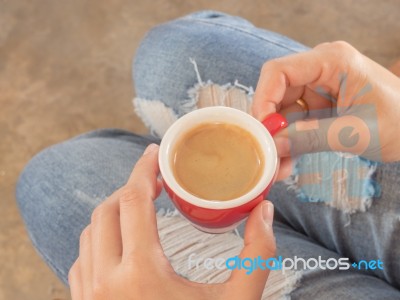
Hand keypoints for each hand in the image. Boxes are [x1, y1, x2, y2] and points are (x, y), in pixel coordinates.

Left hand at [68, 144, 275, 299]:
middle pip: (108, 209)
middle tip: (157, 179)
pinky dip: (101, 237)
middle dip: (132, 187)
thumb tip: (264, 209)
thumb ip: (257, 253)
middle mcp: (106, 282)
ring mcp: (89, 296)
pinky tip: (123, 239)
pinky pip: (82, 257)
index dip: (144, 169)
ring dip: (115, 211)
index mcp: (142, 274)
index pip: (133, 200)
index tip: (155, 152)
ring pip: (91, 232)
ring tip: (143, 204)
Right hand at [252, 41, 399, 178]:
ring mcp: (319, 88)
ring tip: (277, 165)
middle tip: (265, 152)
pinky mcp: (321, 106)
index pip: (279, 72)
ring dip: (279, 138)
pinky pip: (296, 122)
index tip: (260, 130)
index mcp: (332, 61)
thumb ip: (310, 138)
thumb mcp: (354, 132)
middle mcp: (321, 70)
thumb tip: (272, 145)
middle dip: (270, 123)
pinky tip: (287, 162)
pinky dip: (290, 142)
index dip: (262, 99)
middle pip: (277, 92)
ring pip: (283, 111)